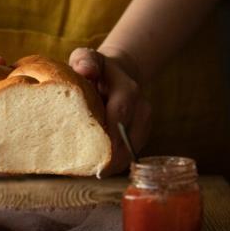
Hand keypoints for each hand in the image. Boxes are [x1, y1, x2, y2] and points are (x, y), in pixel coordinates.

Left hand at [69, 47, 151, 175]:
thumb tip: (85, 71)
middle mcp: (142, 108)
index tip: (95, 155)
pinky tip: (100, 169)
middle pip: (128, 139)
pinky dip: (116, 163)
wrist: (120, 74)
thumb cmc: (96, 68)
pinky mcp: (143, 134)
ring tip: (92, 172)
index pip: (120, 114)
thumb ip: (84, 60)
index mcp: (127, 90)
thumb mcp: (87, 58)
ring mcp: (145, 123)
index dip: (109, 135)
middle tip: (91, 172)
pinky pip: (131, 153)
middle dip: (111, 158)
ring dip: (114, 164)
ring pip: (132, 150)